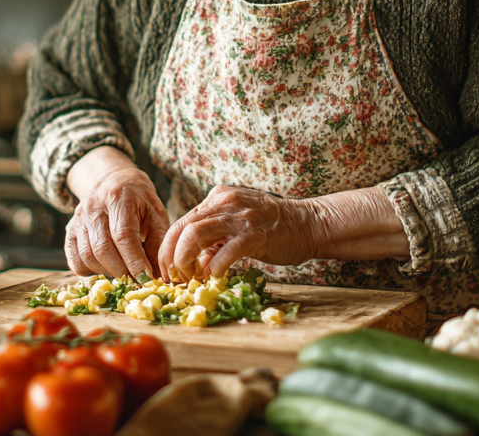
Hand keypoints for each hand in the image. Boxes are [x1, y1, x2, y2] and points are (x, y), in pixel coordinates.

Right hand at [64, 147, 168, 277]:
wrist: (113, 183)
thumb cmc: (139, 202)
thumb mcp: (156, 215)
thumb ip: (158, 244)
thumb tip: (159, 276)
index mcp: (119, 198)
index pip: (123, 234)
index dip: (134, 260)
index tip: (146, 278)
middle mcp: (93, 206)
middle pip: (103, 248)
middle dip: (121, 270)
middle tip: (136, 280)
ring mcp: (78, 219)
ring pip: (87, 256)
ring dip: (107, 272)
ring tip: (123, 273)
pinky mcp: (70, 231)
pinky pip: (75, 260)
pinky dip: (90, 271)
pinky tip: (106, 268)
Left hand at [156, 185, 325, 281]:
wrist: (310, 223)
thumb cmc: (273, 228)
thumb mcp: (236, 225)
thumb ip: (214, 238)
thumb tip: (193, 263)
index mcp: (217, 198)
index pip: (180, 222)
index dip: (168, 249)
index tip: (168, 271)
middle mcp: (224, 202)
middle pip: (181, 228)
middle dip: (170, 257)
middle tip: (173, 279)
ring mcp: (239, 217)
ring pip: (195, 235)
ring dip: (185, 260)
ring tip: (189, 279)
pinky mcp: (255, 234)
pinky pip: (225, 251)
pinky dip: (214, 267)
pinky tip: (214, 277)